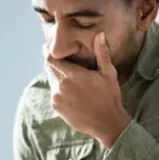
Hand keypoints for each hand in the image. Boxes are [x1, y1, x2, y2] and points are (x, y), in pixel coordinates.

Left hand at [45, 32, 130, 146]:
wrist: (107, 124)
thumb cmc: (110, 97)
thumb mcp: (108, 74)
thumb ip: (102, 53)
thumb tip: (99, 35)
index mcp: (74, 75)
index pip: (52, 58)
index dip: (49, 51)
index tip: (49, 47)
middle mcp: (61, 85)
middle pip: (49, 67)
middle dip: (52, 62)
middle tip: (59, 58)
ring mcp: (57, 97)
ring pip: (50, 79)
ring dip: (55, 75)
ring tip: (65, 74)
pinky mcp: (56, 107)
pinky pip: (53, 92)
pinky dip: (57, 88)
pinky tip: (68, 89)